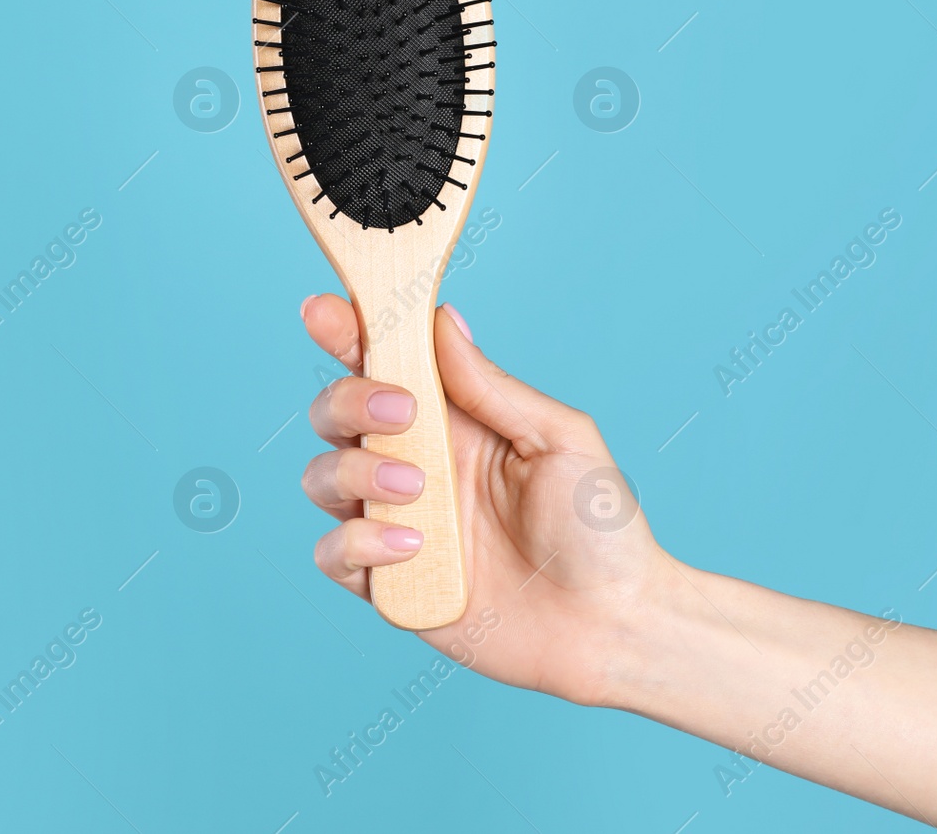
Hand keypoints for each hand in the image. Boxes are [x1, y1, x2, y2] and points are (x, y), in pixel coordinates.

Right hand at [298, 293, 672, 704]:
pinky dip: (359, 544)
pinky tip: (415, 549)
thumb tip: (442, 320)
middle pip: (335, 414)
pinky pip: (334, 554)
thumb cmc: (599, 528)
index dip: (346, 332)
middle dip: (349, 401)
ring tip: (416, 490)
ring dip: (356, 474)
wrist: (613, 625)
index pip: (385, 364)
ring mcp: (397, 524)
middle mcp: (415, 465)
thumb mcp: (560, 438)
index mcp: (454, 420)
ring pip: (323, 478)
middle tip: (401, 414)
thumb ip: (491, 386)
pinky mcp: (390, 584)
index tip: (325, 310)